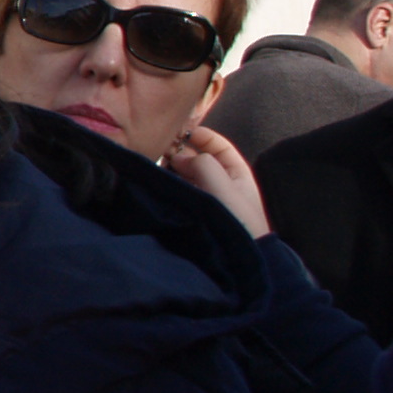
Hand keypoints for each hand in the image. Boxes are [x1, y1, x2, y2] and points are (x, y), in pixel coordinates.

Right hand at [163, 122, 269, 236]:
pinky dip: (168, 185)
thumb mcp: (222, 185)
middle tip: (160, 149)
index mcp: (237, 174)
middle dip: (181, 152)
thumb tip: (178, 156)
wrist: (235, 260)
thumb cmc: (236, 220)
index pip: (219, 146)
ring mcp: (206, 199)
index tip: (178, 132)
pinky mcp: (191, 212)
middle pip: (199, 160)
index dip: (201, 135)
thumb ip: (200, 163)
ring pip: (185, 176)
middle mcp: (221, 184)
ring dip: (171, 168)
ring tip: (155, 166)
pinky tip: (157, 183)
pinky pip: (178, 192)